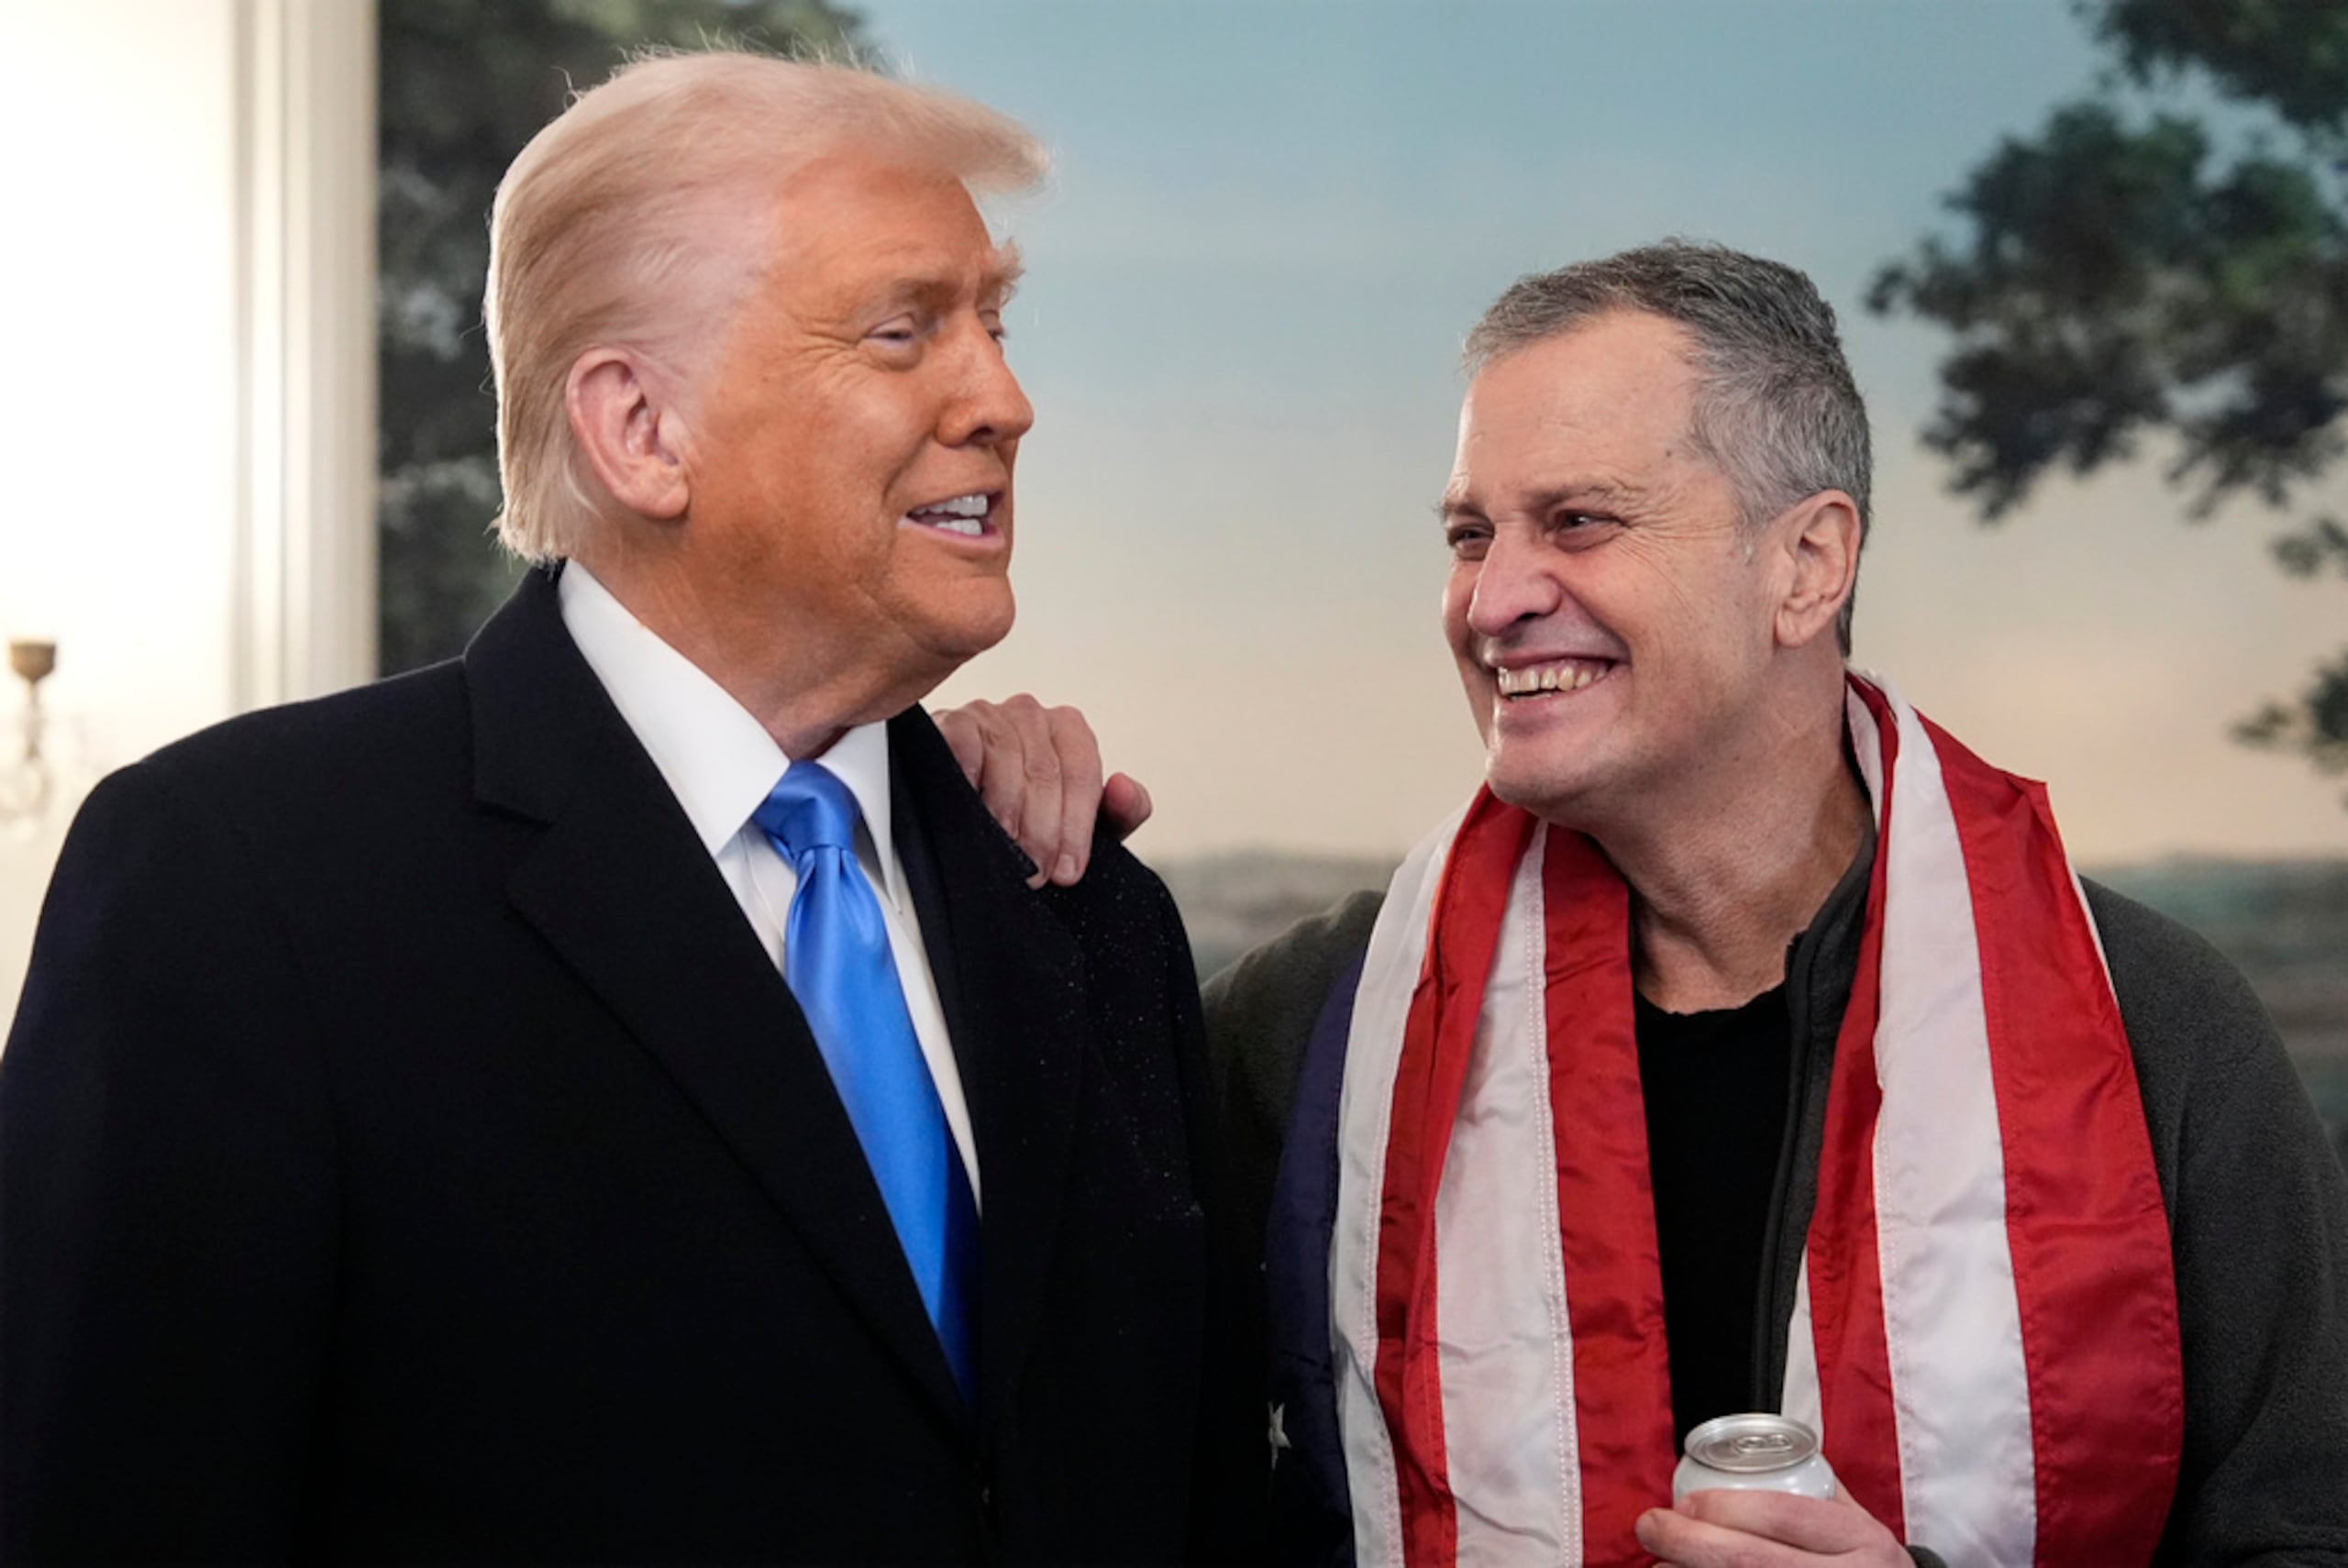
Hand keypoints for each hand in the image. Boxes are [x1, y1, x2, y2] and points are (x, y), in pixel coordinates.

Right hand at [933, 696, 1153, 887]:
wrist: (965, 822)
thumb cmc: (1029, 818)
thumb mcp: (1080, 826)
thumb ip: (1120, 811)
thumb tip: (1123, 787)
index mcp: (1067, 728)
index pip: (1082, 773)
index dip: (1076, 828)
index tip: (1067, 871)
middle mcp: (1030, 714)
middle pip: (1045, 771)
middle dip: (1043, 832)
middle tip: (1036, 874)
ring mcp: (987, 714)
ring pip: (1006, 760)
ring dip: (1006, 813)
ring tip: (1006, 852)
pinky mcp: (949, 721)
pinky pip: (964, 744)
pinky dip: (968, 776)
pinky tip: (970, 806)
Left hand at [1635, 1487, 1908, 1566]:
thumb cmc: (1866, 1563)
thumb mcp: (1857, 1523)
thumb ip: (1811, 1490)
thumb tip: (1742, 1452)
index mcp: (1859, 1538)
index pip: (1783, 1515)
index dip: (1724, 1507)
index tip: (1684, 1503)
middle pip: (1752, 1560)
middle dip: (1689, 1542)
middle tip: (1652, 1527)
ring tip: (1659, 1565)